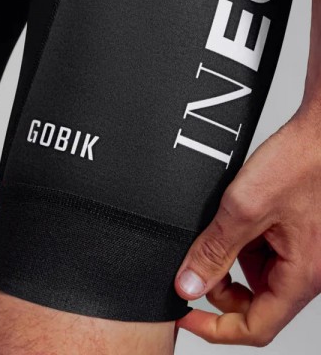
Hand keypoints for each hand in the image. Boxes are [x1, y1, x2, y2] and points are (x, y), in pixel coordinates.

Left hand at [173, 104, 320, 346]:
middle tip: (197, 259)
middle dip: (221, 286)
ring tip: (224, 222)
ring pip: (257, 274)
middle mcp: (307, 270)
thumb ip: (214, 250)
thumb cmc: (301, 162)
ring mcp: (303, 251)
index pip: (255, 327)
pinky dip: (245, 239)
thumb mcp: (244, 208)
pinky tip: (237, 212)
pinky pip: (265, 250)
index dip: (214, 328)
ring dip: (232, 257)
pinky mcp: (297, 233)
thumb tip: (189, 284)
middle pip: (255, 302)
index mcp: (301, 276)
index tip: (184, 316)